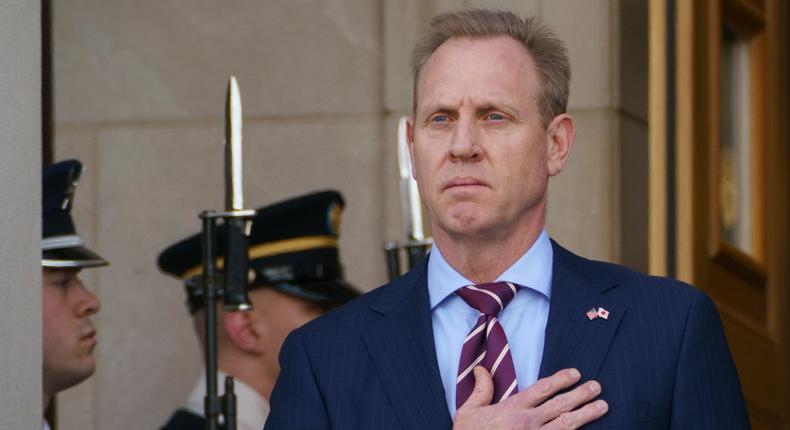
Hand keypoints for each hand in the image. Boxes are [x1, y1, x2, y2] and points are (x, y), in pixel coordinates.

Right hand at [452, 367, 607, 429]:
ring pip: (567, 425)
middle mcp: (527, 423)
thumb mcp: (468, 412)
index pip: (542, 389)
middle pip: (560, 405)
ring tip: (602, 406)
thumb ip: (480, 390)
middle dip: (581, 394)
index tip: (575, 373)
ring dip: (586, 414)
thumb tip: (482, 369)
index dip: (560, 380)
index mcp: (512, 409)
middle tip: (597, 386)